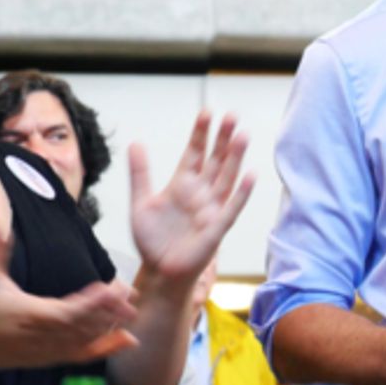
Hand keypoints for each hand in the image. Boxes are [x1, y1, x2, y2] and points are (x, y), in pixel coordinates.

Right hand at [0, 235, 138, 368]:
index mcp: (30, 314)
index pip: (65, 311)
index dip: (89, 302)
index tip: (109, 288)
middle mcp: (43, 335)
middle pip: (83, 325)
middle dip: (108, 310)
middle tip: (130, 292)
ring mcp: (49, 349)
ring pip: (87, 339)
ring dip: (111, 325)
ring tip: (132, 307)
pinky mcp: (53, 357)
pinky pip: (84, 354)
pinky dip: (107, 348)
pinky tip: (129, 339)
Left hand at [129, 112, 256, 282]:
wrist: (159, 272)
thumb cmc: (153, 240)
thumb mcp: (141, 202)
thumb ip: (140, 173)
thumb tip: (135, 142)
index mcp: (183, 184)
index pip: (195, 152)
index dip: (200, 133)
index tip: (207, 112)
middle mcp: (200, 193)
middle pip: (215, 160)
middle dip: (222, 138)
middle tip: (231, 116)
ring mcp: (211, 209)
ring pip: (226, 177)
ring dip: (235, 157)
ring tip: (242, 135)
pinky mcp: (216, 228)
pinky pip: (232, 207)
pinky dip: (242, 192)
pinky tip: (250, 175)